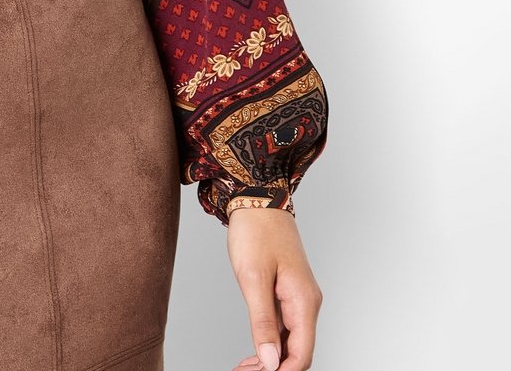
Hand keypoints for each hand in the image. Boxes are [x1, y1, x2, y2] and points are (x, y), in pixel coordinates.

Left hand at [225, 207, 321, 370]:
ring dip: (270, 358)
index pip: (300, 355)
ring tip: (244, 367)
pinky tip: (253, 350)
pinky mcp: (287, 290)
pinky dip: (270, 341)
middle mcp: (306, 302)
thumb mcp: (253, 278)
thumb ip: (263, 321)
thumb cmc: (255, 232)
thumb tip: (270, 361)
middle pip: (297, 351)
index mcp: (303, 301)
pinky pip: (284, 325)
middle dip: (273, 368)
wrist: (257, 196)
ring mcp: (298, 297)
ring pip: (290, 340)